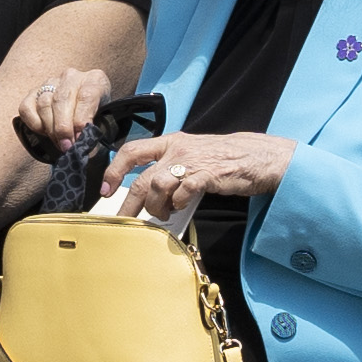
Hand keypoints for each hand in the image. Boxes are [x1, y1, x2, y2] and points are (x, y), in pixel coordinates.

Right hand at [10, 63, 123, 161]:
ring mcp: (51, 83)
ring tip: (59, 144)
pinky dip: (33, 123)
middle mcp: (72, 77)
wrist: (84, 114)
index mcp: (95, 80)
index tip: (80, 138)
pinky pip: (26, 107)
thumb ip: (96, 132)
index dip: (81, 119)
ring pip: (44, 103)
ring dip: (50, 128)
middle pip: (61, 100)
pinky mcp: (34, 92)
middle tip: (66, 146)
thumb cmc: (97, 118)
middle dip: (63, 127)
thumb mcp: (105, 122)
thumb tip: (84, 146)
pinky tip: (44, 132)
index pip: (86, 95)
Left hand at [111, 130, 293, 220]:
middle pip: (142, 179)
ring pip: (158, 187)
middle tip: (125, 218)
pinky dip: (178, 204)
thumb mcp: (191, 154)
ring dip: (157, 207)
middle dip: (129, 203)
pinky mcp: (207, 175)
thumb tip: (149, 195)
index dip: (114, 170)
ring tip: (164, 214)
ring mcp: (192, 162)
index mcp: (170, 142)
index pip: (131, 151)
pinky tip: (182, 206)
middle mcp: (177, 149)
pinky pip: (182, 193)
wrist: (256, 157)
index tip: (106, 188)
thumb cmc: (223, 159)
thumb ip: (170, 168)